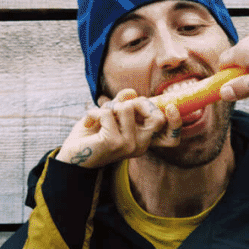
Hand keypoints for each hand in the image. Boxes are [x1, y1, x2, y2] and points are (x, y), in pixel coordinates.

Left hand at [55, 90, 182, 168]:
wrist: (72, 155)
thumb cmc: (93, 135)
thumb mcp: (111, 116)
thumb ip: (122, 104)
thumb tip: (131, 92)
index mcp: (143, 140)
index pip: (171, 138)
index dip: (176, 122)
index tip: (172, 107)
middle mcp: (140, 145)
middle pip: (156, 117)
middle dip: (138, 102)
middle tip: (119, 106)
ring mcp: (128, 145)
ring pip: (127, 108)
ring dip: (109, 107)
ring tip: (99, 117)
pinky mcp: (113, 143)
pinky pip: (108, 113)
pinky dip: (94, 112)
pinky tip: (89, 121)